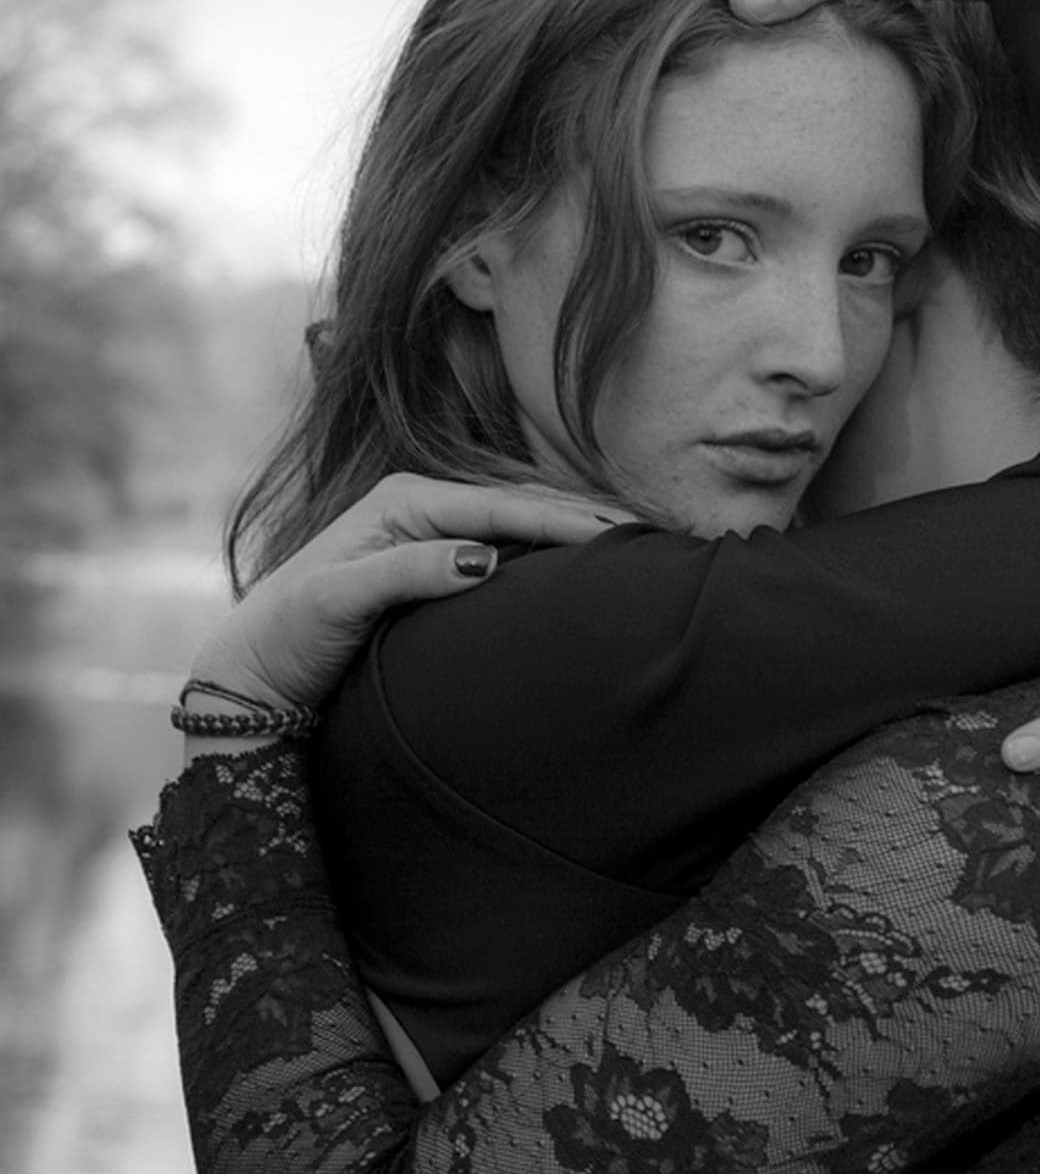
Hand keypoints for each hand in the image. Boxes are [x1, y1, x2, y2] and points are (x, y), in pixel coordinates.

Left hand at [184, 475, 621, 731]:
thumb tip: (482, 559)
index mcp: (404, 500)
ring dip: (575, 529)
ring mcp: (429, 532)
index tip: (622, 535)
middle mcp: (420, 504)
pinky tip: (585, 564)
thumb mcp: (340, 600)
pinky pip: (507, 546)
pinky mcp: (433, 563)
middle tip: (655, 533)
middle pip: (522, 504)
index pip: (504, 505)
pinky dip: (550, 551)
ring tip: (637, 543)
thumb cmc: (286, 634)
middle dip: (586, 515)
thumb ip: (407, 573)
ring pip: (520, 523)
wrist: (250, 673)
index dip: (565, 519)